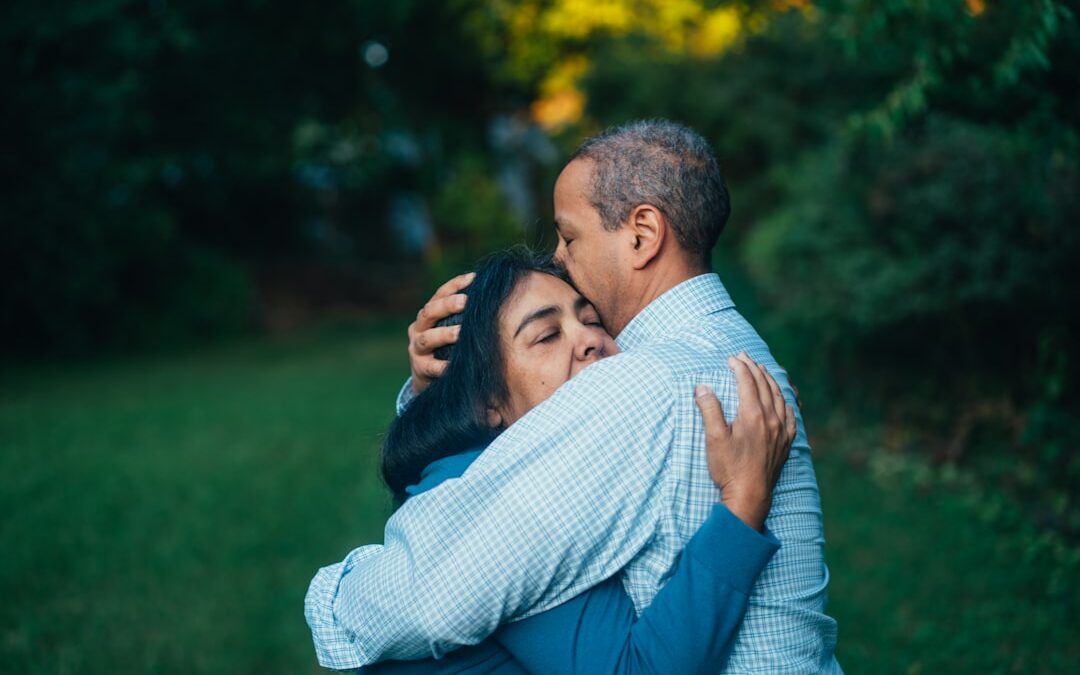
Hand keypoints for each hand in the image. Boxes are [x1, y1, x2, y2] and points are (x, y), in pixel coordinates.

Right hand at [407, 272, 473, 394]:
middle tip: (466, 301)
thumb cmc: (446, 347)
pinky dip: (442, 366)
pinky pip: (431, 366)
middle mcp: (418, 328)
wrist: (427, 377)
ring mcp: (417, 348)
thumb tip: (492, 294)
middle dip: (447, 305)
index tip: (473, 278)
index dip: (455, 285)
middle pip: (429, 312)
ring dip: (445, 334)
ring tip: (461, 332)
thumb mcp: (450, 328)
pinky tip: (454, 364)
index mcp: (428, 314)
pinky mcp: (419, 368)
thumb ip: (464, 315)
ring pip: (428, 338)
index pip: (439, 294)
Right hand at [694, 353, 795, 530]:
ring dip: (770, 381)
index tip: (731, 359)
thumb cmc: (729, 468)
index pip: (747, 382)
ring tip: (763, 371)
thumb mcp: (714, 438)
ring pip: (779, 398)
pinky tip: (784, 402)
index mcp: (753, 415)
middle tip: (744, 357)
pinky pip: (791, 417)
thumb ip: (709, 410)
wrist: (750, 496)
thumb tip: (702, 388)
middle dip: (754, 368)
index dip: (739, 367)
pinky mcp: (786, 443)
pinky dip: (787, 403)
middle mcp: (771, 419)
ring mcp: (782, 431)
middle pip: (764, 385)